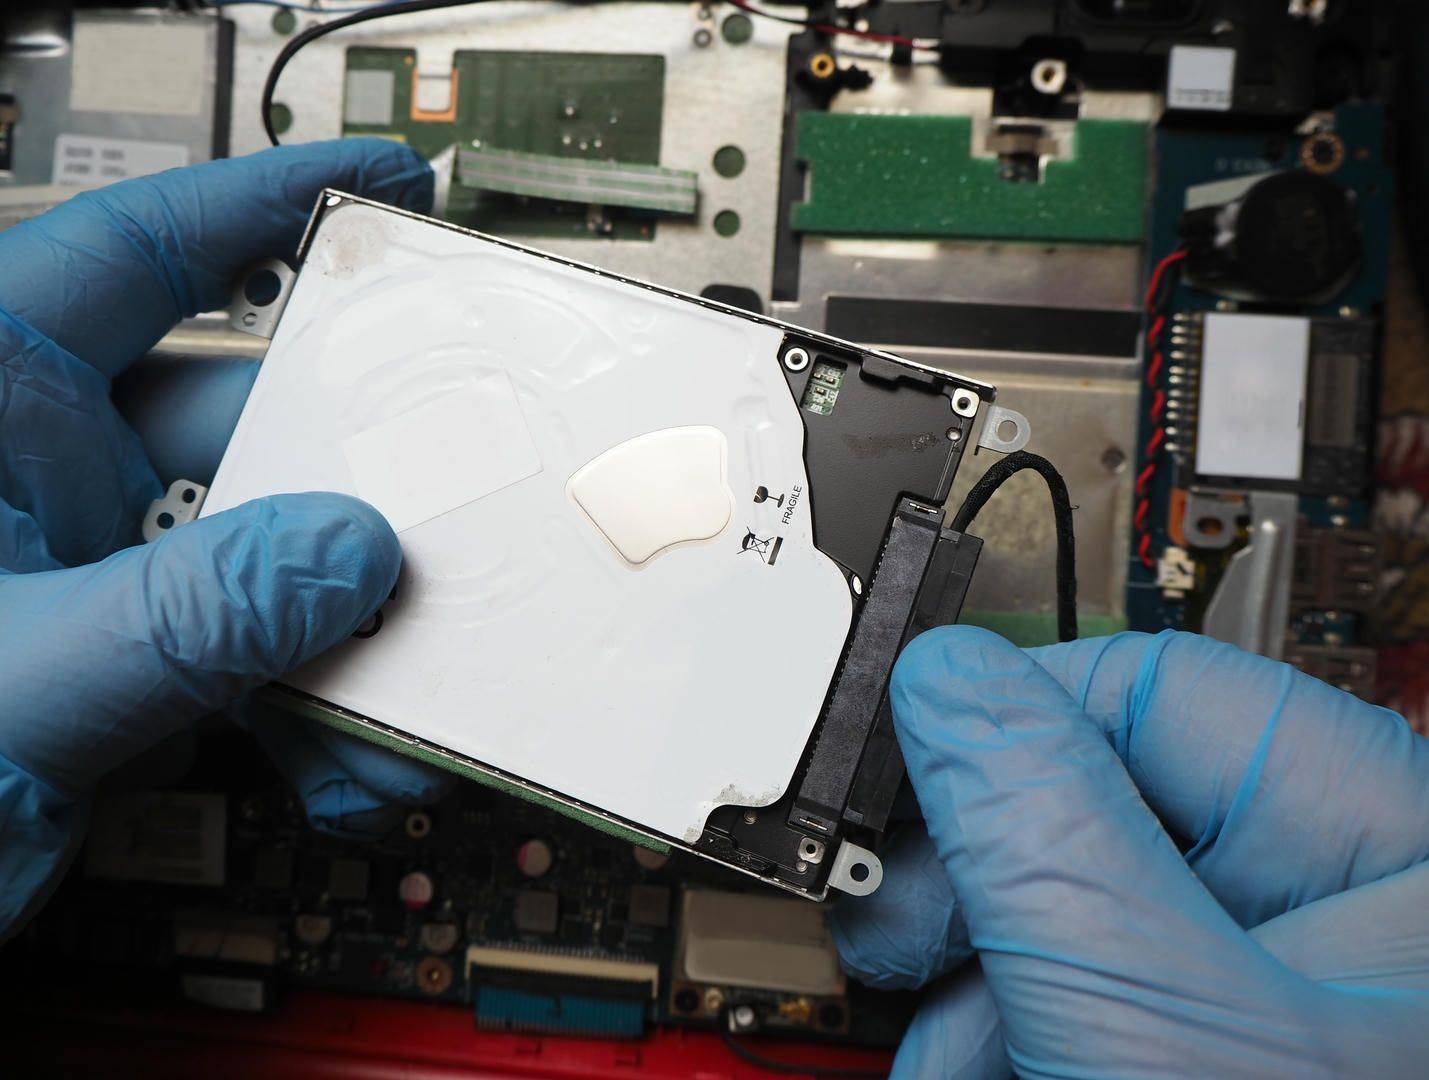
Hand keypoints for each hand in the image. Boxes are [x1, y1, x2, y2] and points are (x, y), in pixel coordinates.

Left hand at [0, 141, 453, 938]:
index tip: (390, 185)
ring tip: (414, 687)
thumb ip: (188, 616)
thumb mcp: (14, 688)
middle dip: (360, 480)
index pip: (132, 256)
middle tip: (460, 499)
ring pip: (264, 557)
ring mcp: (89, 573)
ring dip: (350, 629)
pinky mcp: (123, 666)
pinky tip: (348, 768)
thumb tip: (354, 550)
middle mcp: (42, 475)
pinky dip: (311, 711)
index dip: (266, 206)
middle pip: (248, 423)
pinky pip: (248, 658)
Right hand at [834, 627, 1428, 1076]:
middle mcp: (1318, 898)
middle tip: (894, 909)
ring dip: (968, 972)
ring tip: (932, 1037)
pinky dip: (1002, 1027)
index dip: (1009, 717)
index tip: (898, 758)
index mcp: (1378, 844)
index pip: (1152, 685)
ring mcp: (1256, 981)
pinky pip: (1078, 992)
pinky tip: (967, 1060)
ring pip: (1067, 912)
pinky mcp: (1194, 1041)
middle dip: (969, 873)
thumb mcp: (1156, 1012)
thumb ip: (1046, 835)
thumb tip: (947, 681)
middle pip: (1089, 805)